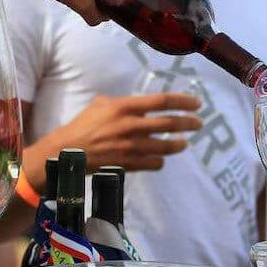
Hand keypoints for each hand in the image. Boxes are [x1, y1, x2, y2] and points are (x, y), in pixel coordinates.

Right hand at [27, 93, 202, 187]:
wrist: (67, 152)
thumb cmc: (83, 125)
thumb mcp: (101, 105)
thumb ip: (123, 103)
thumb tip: (140, 104)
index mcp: (124, 107)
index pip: (162, 101)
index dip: (183, 101)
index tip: (197, 103)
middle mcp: (131, 126)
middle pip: (170, 124)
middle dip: (189, 123)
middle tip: (198, 123)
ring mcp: (131, 147)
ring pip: (166, 147)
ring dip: (179, 144)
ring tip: (184, 143)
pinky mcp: (129, 164)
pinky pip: (155, 164)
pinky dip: (160, 161)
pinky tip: (160, 158)